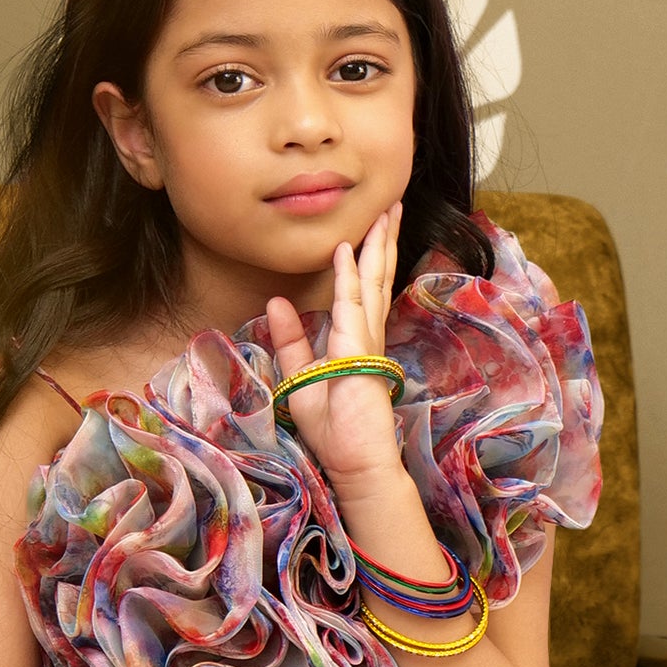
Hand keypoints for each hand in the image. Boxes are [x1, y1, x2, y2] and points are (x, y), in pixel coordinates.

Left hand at [266, 202, 402, 496]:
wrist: (356, 463)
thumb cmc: (334, 431)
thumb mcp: (301, 378)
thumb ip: (291, 342)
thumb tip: (277, 302)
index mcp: (356, 339)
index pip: (364, 289)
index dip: (367, 256)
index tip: (370, 226)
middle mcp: (367, 335)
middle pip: (376, 277)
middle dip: (382, 240)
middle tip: (389, 203)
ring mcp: (366, 342)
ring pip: (371, 283)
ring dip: (376, 247)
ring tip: (383, 213)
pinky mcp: (359, 354)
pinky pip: (351, 307)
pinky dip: (348, 278)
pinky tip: (347, 251)